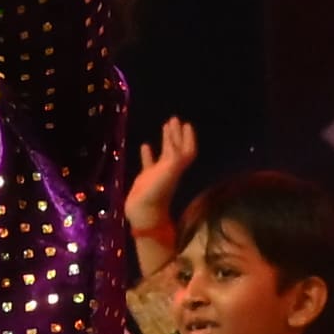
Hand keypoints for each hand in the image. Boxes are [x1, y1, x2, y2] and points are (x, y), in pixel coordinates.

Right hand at [126, 117, 198, 246]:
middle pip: (177, 148)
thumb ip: (172, 155)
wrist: (144, 214)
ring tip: (164, 126)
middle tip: (174, 119)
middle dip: (177, 134)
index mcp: (177, 167)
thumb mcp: (168, 172)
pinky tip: (145, 145)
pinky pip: (148, 164)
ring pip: (164, 154)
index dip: (188, 137)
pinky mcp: (146, 179)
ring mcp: (158, 174)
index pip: (186, 149)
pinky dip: (148, 154)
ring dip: (165, 140)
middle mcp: (170, 169)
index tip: (186, 124)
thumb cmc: (157, 194)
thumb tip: (173, 137)